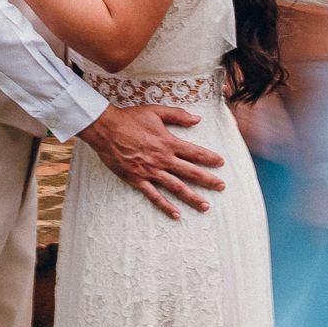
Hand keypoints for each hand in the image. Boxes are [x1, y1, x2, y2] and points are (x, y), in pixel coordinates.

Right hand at [80, 103, 224, 217]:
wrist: (105, 129)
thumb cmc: (129, 118)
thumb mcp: (155, 111)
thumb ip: (177, 115)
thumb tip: (197, 119)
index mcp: (168, 142)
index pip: (195, 153)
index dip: (210, 158)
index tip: (221, 163)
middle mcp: (162, 159)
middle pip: (190, 172)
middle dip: (208, 180)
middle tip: (221, 186)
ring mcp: (150, 172)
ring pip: (176, 187)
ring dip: (192, 197)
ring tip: (206, 206)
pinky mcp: (137, 180)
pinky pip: (154, 196)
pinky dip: (166, 206)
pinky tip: (176, 214)